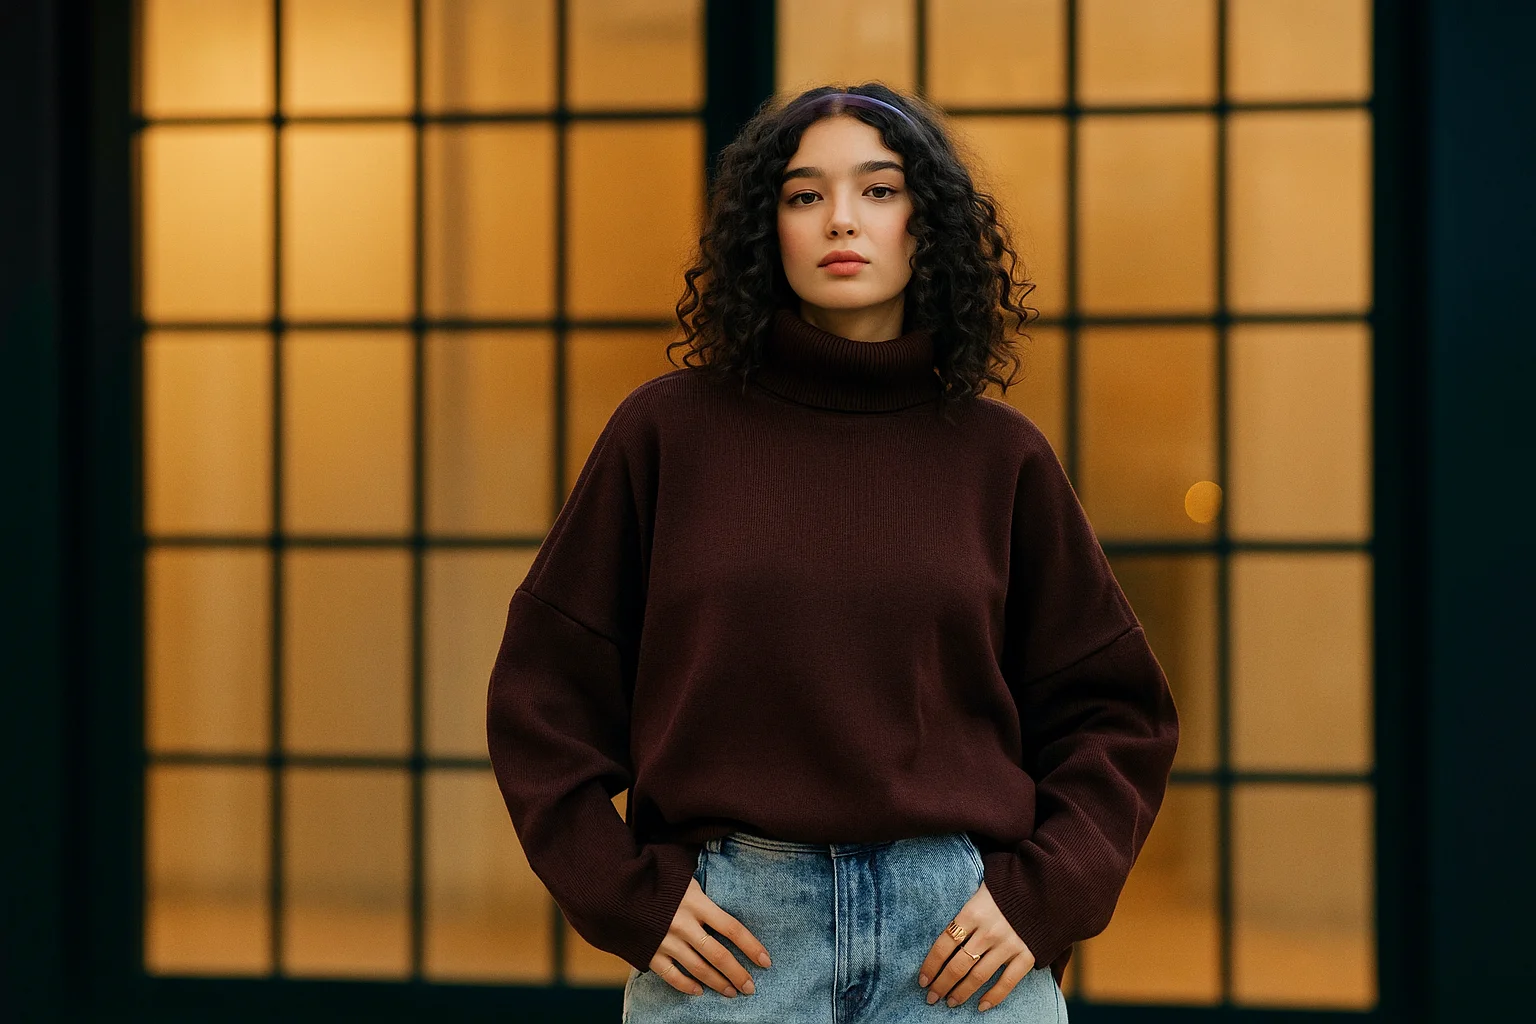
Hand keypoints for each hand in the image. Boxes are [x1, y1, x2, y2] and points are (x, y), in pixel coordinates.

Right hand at [649, 876, 772, 998]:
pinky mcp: (650, 952)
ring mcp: (666, 940)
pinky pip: (672, 976)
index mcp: (696, 902)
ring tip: (731, 992)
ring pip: (699, 969)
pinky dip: (687, 986)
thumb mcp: (683, 878)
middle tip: (750, 987)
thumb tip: (725, 900)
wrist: (615, 889)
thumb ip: (703, 893)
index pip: (732, 928)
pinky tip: (699, 991)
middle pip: (718, 954)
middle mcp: (683, 924)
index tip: (766, 961)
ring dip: (718, 983)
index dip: (751, 946)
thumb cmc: (655, 879)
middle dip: (738, 973)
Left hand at [918, 882, 1035, 1011]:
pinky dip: (994, 997)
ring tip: (951, 1002)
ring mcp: (1008, 944)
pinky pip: (1008, 981)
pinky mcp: (1027, 954)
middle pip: (958, 964)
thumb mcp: (979, 892)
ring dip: (961, 992)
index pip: (944, 944)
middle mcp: (988, 930)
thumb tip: (944, 937)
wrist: (1044, 886)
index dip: (931, 965)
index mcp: (972, 912)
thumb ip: (964, 914)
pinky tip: (981, 1006)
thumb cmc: (1005, 888)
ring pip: (978, 976)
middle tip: (932, 997)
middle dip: (942, 984)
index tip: (923, 980)